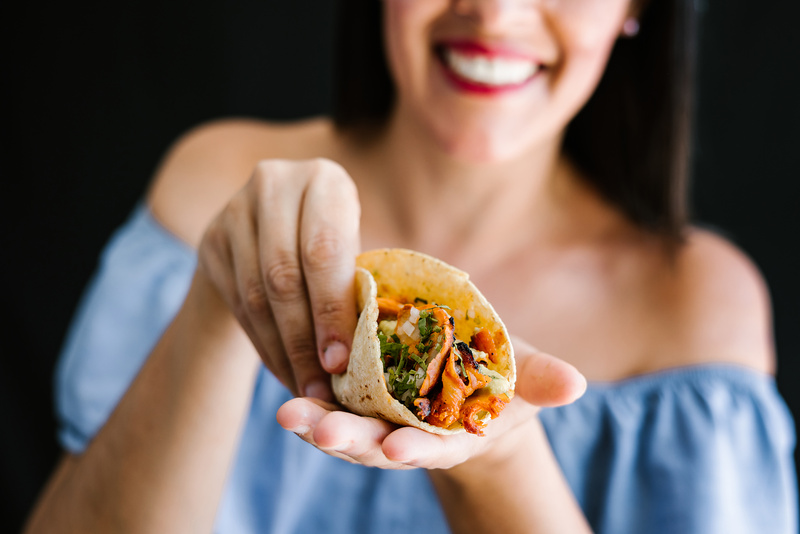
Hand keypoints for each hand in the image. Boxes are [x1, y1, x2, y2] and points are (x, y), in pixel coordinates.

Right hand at [197, 158, 360, 400]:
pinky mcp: (210, 241)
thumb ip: (359, 288)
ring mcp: (235, 211)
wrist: (270, 230)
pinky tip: (285, 372)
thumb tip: (371, 364)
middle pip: (284, 275)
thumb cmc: (333, 247)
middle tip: (322, 389)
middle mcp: (275, 184)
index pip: (324, 250)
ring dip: (284, 352)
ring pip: (256, 296)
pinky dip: (265, 347)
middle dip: (305, 340)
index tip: (341, 363)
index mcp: (325, 180)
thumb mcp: (353, 250)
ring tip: (307, 390)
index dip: (332, 310)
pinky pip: (237, 306)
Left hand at [275, 336, 586, 468]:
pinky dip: (311, 395)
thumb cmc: (501, 379)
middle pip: (373, 443)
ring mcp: (377, 416)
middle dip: (349, 440)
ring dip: (315, 421)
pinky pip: (331, 398)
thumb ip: (543, 380)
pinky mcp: (357, 393)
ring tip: (287, 413)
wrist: (469, 378)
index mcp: (447, 435)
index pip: (429, 448)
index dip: (415, 450)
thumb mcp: (524, 378)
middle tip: (321, 431)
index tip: (397, 450)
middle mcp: (406, 433)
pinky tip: (287, 386)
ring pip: (343, 426)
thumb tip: (577, 383)